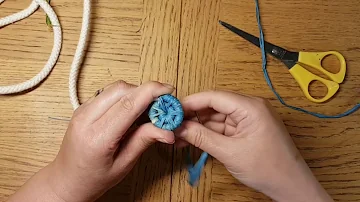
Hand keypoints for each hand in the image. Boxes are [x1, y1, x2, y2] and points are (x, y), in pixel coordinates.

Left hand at [8, 81, 175, 201]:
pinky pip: (108, 93)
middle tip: (162, 104)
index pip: (128, 104)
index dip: (151, 92)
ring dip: (136, 92)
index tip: (169, 91)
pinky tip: (133, 110)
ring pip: (115, 87)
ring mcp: (82, 110)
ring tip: (148, 109)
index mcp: (97, 137)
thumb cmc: (92, 178)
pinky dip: (126, 95)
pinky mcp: (84, 107)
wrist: (65, 180)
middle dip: (146, 91)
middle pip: (122, 89)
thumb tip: (167, 130)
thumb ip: (144, 141)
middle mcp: (86, 118)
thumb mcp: (123, 164)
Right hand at [175, 91, 332, 201]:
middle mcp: (250, 107)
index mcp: (250, 107)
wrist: (291, 186)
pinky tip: (194, 139)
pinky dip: (209, 133)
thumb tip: (181, 127)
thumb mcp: (229, 152)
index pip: (213, 97)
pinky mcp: (247, 129)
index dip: (191, 103)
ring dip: (199, 126)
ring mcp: (249, 118)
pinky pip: (224, 127)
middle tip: (174, 125)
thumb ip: (202, 137)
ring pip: (217, 117)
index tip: (173, 110)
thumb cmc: (269, 168)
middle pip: (214, 106)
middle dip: (193, 116)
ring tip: (181, 136)